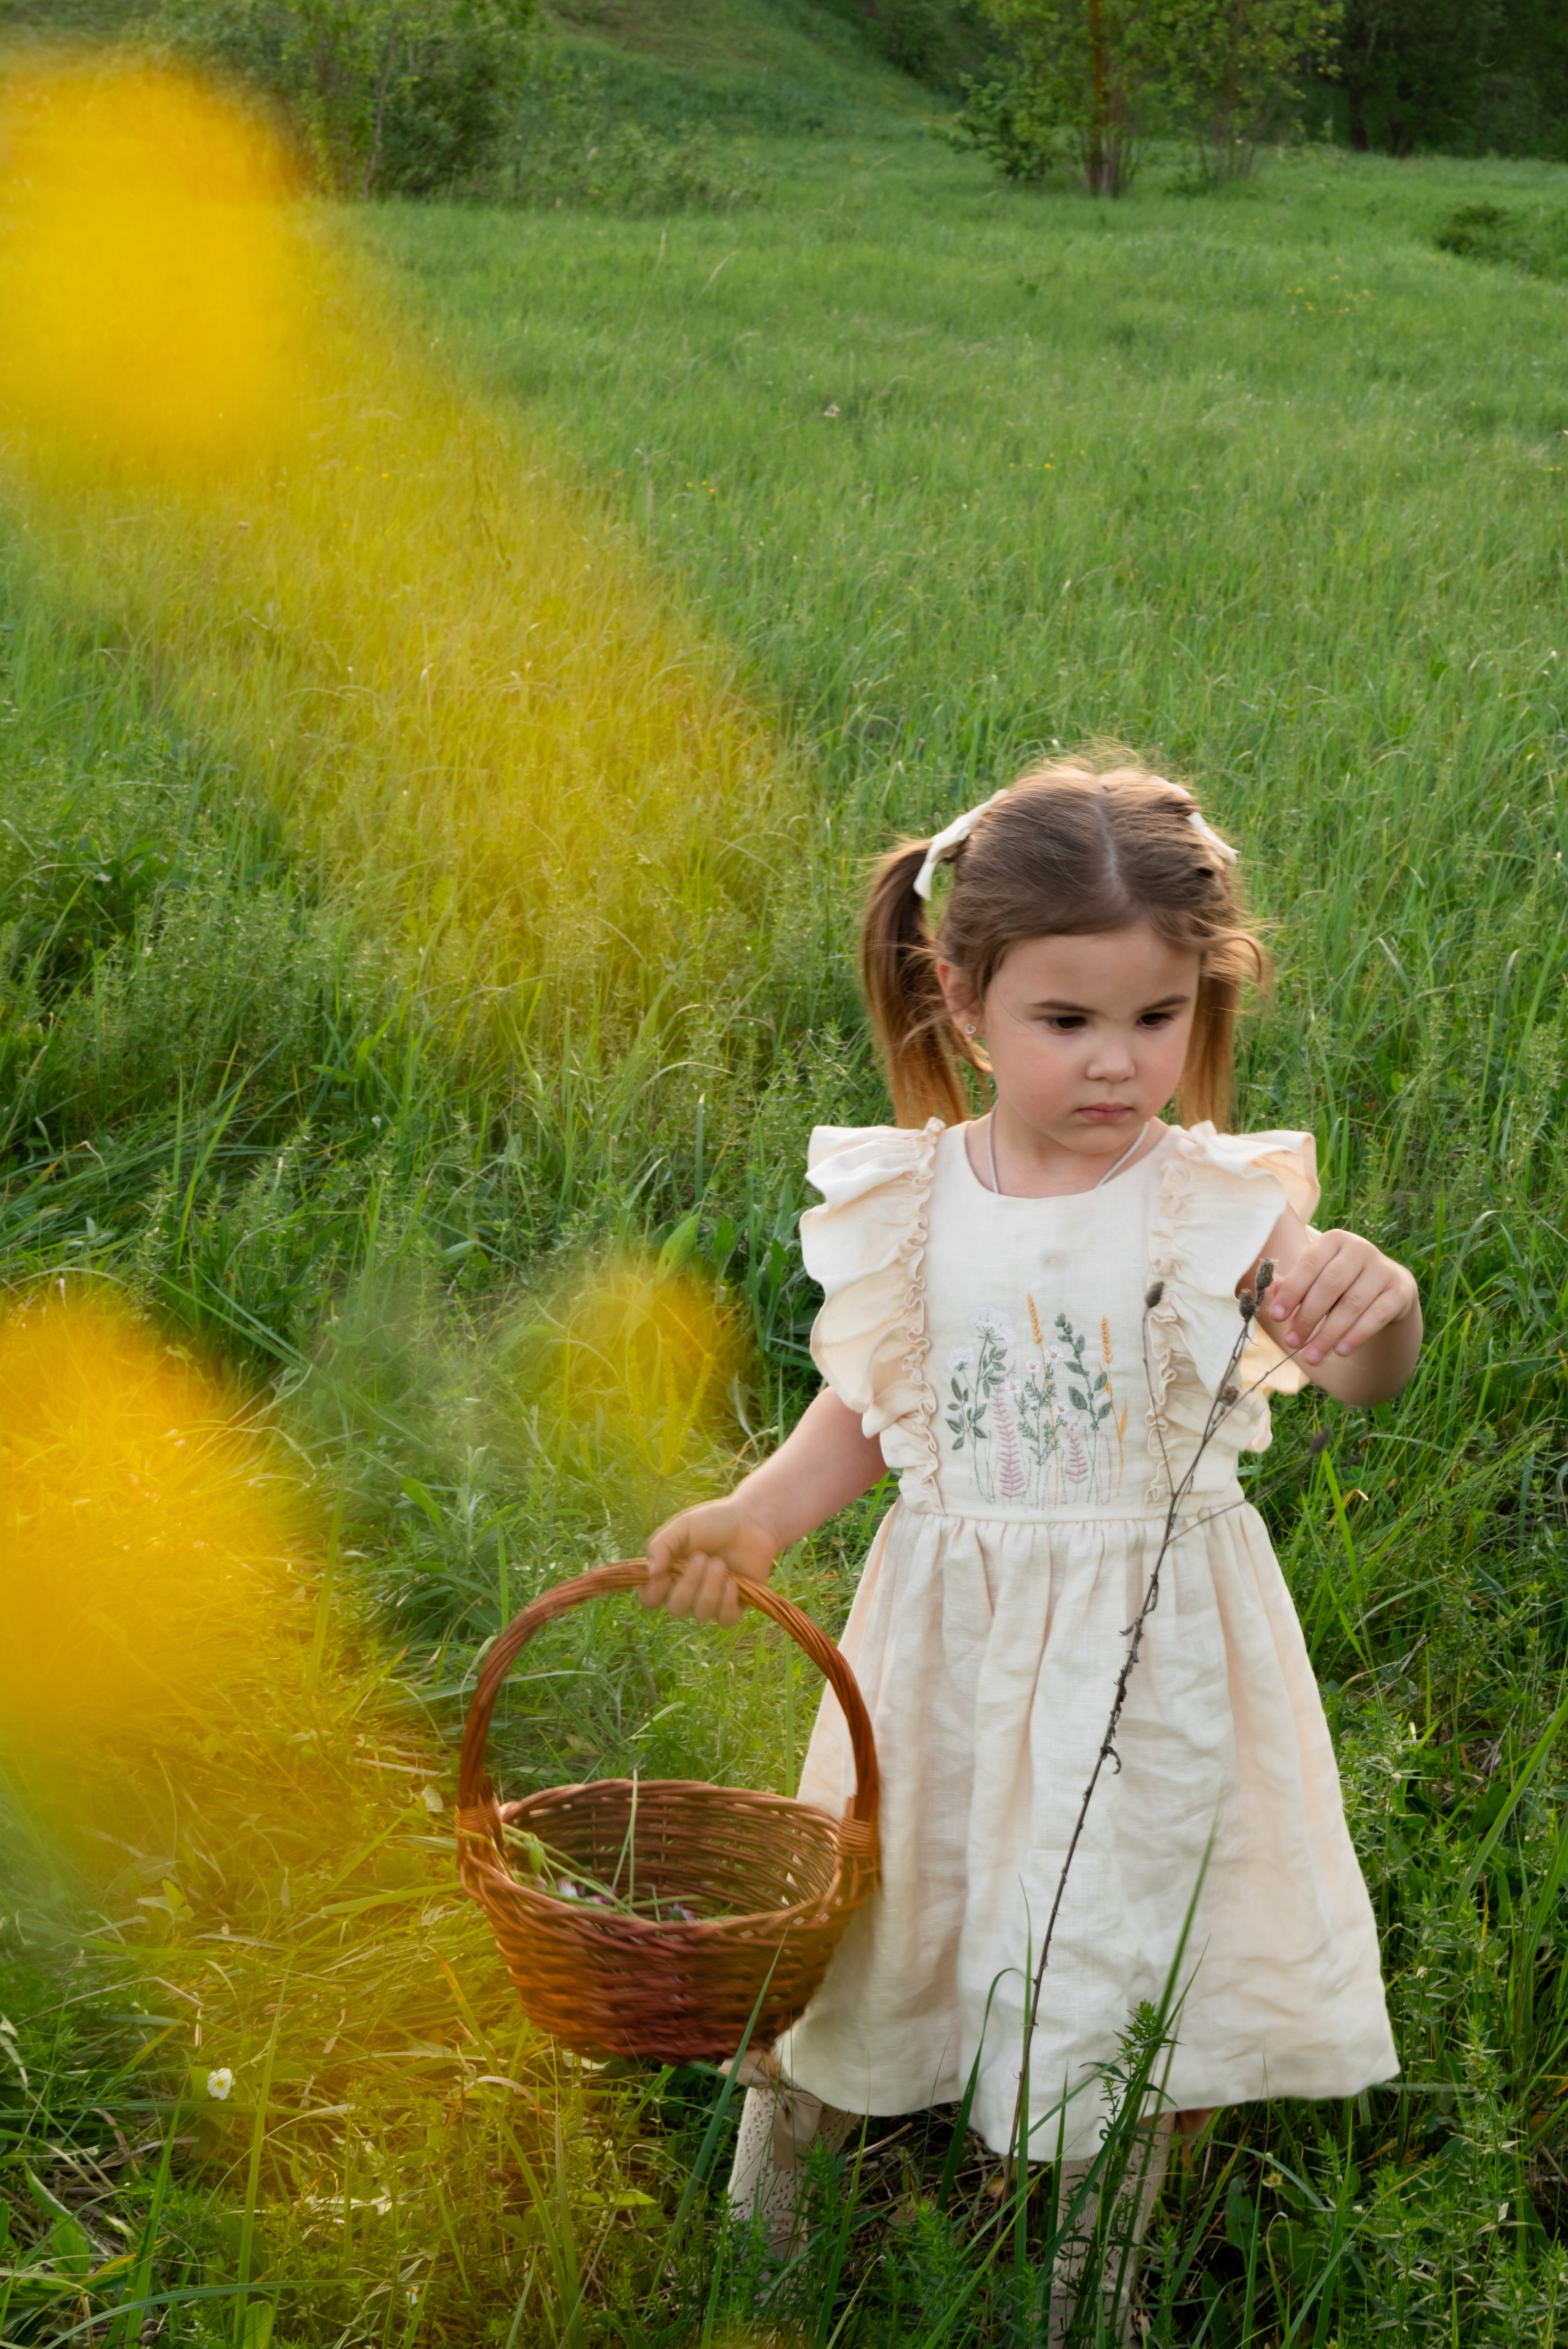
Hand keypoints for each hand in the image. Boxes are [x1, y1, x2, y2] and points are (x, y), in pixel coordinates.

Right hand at [640, 1493, 783, 1627]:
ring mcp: (711, 1600)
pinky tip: (733, 1582)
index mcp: (669, 1573)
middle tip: (702, 1557)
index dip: (653, 1593)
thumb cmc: (714, 1521)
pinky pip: (725, 1620)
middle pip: (676, 1608)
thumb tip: (650, 1572)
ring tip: (720, 1563)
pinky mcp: (734, 1605)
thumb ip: (661, 1546)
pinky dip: (727, 1603)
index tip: (665, 1577)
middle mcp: (687, 1591)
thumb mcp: (682, 1526)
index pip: (650, 1598)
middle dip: (689, 1584)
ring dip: (710, 1588)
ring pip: (701, 1614)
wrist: (751, 1520)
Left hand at [1264, 1227, 1417, 1366]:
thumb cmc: (1340, 1281)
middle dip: (1307, 1317)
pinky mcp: (1399, 1291)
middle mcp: (1360, 1249)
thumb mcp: (1316, 1277)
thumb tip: (1275, 1292)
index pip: (1308, 1265)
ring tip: (1312, 1356)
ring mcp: (1382, 1269)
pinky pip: (1376, 1316)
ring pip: (1351, 1305)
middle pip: (1329, 1286)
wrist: (1386, 1285)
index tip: (1275, 1317)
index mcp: (1333, 1241)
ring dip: (1328, 1334)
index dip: (1291, 1292)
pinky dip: (1356, 1335)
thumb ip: (1294, 1284)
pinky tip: (1340, 1351)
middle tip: (1291, 1342)